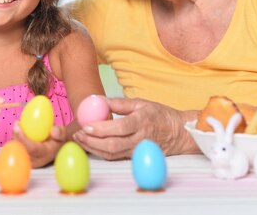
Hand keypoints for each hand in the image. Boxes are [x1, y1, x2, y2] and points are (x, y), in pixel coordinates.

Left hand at [12, 123, 66, 167]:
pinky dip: (15, 139)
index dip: (23, 138)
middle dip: (16, 137)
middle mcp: (36, 160)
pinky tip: (17, 130)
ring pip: (17, 150)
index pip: (32, 149)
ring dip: (15, 137)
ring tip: (18, 125)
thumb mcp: (63, 134)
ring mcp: (29, 161)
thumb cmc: (58, 139)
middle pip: (21, 150)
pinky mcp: (24, 158)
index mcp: (45, 154)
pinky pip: (16, 149)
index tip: (18, 127)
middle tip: (16, 124)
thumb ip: (60, 132)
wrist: (57, 147)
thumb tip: (53, 130)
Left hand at [72, 97, 198, 159]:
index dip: (101, 128)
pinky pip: (116, 157)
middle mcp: (141, 138)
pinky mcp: (136, 157)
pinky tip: (91, 145)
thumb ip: (119, 103)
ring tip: (79, 140)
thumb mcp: (141, 103)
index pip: (119, 128)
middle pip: (113, 144)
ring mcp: (139, 150)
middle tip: (77, 135)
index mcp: (142, 122)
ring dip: (93, 148)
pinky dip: (101, 152)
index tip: (86, 125)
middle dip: (92, 141)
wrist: (179, 133)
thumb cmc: (159, 115)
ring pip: (112, 154)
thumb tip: (98, 100)